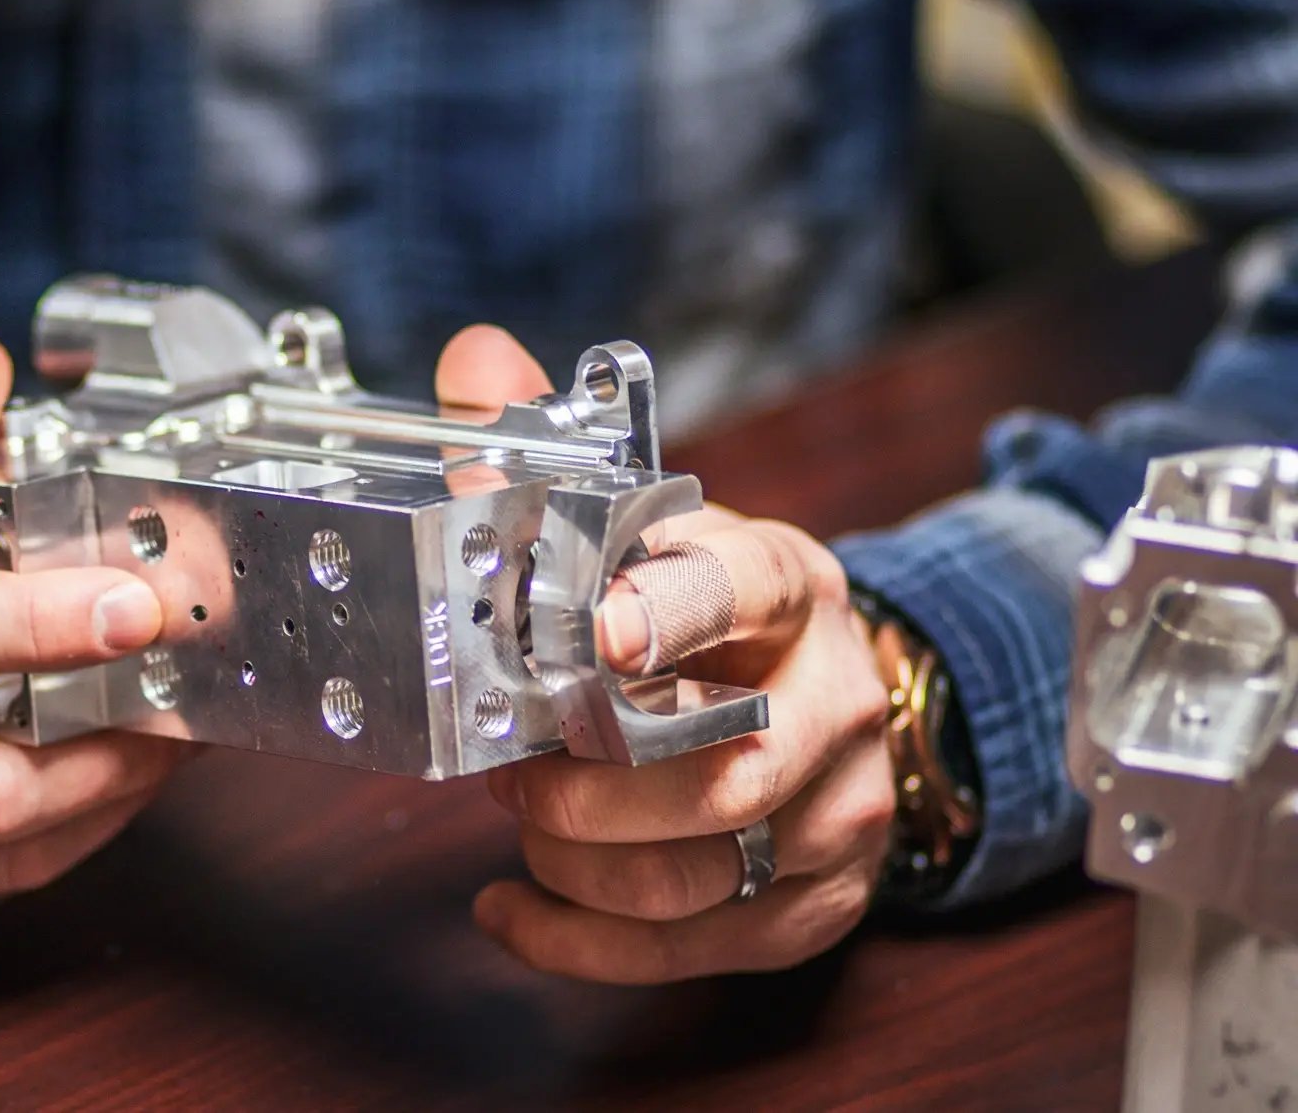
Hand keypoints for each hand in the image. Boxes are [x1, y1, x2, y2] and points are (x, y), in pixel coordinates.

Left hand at [433, 327, 895, 983]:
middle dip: (580, 786)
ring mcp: (838, 815)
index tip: (592, 639)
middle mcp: (835, 703)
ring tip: (517, 816)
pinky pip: (688, 952)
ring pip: (693, 875)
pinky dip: (579, 941)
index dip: (667, 617)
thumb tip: (473, 360)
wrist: (838, 696)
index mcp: (791, 586)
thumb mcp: (652, 523)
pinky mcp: (811, 906)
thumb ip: (549, 446)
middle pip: (715, 773)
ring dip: (572, 859)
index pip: (744, 592)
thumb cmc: (720, 612)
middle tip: (505, 763)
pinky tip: (514, 908)